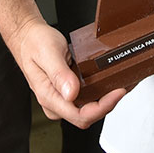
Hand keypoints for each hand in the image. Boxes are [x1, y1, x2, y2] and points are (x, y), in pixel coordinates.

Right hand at [6, 17, 125, 126]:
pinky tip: (110, 81)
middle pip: (88, 115)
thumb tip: (71, 93)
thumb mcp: (47, 52)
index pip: (80, 115)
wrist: (28, 36)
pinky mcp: (68, 92)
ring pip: (90, 109)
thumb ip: (58, 74)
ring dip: (107, 99)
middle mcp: (56, 102)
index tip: (118, 91)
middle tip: (125, 85)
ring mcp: (62, 99)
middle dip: (109, 104)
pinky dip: (102, 92)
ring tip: (123, 82)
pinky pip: (88, 98)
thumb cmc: (34, 43)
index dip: (103, 107)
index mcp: (49, 97)